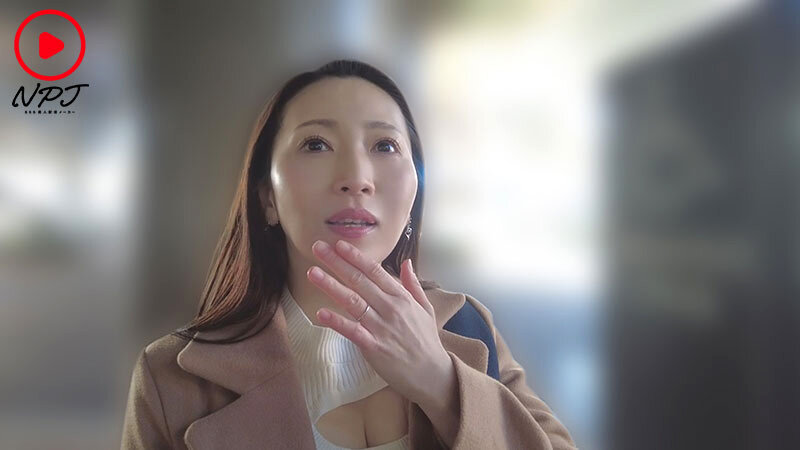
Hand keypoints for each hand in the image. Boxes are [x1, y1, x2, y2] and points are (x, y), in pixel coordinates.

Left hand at [306, 239, 454, 406]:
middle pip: (359, 281)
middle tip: (318, 248)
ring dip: (331, 286)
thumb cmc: (426, 341)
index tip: (339, 244)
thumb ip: (413, 285)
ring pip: (353, 302)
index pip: (375, 271)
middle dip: (337, 263)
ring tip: (313, 272)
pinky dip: (337, 322)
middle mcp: (390, 308)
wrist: (432, 374)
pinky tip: (321, 313)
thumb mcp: (425, 308)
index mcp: (401, 297)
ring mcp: (381, 327)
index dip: (356, 257)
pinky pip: (352, 332)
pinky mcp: (374, 347)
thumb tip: (406, 262)